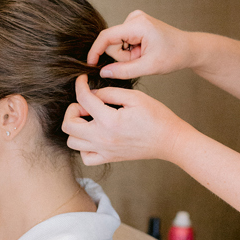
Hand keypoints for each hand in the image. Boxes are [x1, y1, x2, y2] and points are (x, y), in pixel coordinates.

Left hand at [62, 75, 190, 164]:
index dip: (80, 85)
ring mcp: (104, 151)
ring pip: (72, 142)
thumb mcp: (135, 97)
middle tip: (86, 104)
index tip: (82, 80)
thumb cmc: (156, 117)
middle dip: (73, 110)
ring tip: (90, 120)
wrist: (170, 140)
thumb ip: (109, 93)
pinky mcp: (109, 158)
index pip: (83, 99)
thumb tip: (92, 93)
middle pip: (68, 125)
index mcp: (109, 120)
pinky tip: (92, 136)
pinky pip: (84, 156)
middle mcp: (102, 138)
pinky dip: (83, 146)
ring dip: (75, 128)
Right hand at [88, 10, 191, 79]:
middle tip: (141, 61)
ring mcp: (135, 19)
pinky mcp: (136, 23)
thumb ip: (123, 71)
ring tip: (145, 56)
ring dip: (128, 55)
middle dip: (123, 57)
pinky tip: (145, 51)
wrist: (189, 48)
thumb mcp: (148, 67)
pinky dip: (131, 51)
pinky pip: (123, 41)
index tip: (90, 64)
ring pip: (117, 43)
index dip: (95, 51)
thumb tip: (103, 71)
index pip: (107, 37)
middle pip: (113, 42)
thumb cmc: (174, 56)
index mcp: (138, 25)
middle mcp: (134, 18)